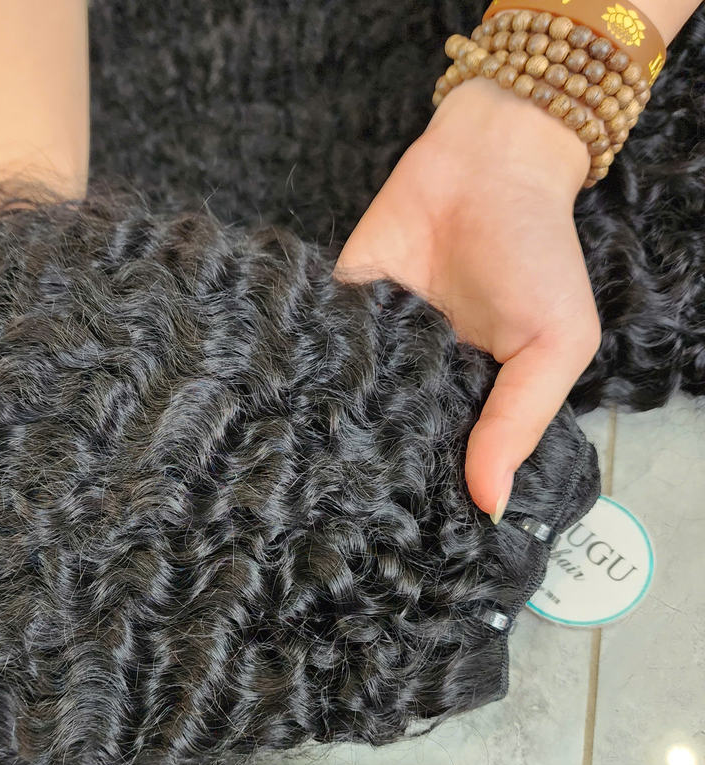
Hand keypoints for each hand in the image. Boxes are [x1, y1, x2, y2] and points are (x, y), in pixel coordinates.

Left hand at [334, 78, 600, 518]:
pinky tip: (278, 413)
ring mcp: (370, 350)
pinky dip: (299, 376)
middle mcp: (413, 383)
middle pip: (380, 440)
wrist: (486, 163)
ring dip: (324, 432)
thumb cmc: (534, 256)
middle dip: (361, 471)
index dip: (418, 494)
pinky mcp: (336, 313)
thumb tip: (491, 503)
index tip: (391, 535)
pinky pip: (314, 354)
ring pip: (340, 407)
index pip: (436, 461)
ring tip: (296, 478)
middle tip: (330, 519)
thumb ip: (517, 420)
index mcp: (467, 401)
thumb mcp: (553, 344)